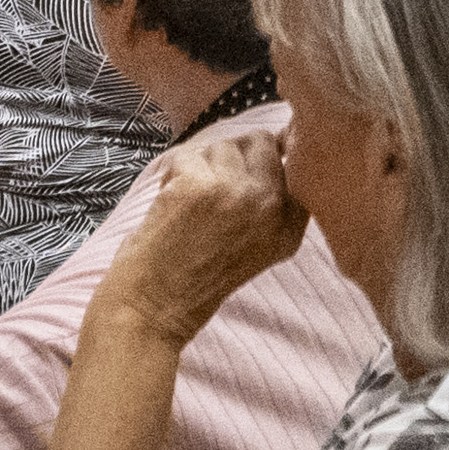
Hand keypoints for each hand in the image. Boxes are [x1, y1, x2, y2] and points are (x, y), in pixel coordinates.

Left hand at [100, 132, 305, 341]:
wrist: (155, 307)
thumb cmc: (197, 276)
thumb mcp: (260, 246)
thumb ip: (275, 202)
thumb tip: (274, 142)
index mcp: (292, 225)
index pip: (294, 160)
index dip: (261, 159)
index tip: (239, 178)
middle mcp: (274, 206)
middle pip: (260, 142)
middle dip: (230, 158)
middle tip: (210, 192)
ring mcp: (240, 192)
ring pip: (221, 145)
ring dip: (199, 165)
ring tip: (189, 203)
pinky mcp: (203, 184)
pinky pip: (188, 154)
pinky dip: (172, 173)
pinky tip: (170, 203)